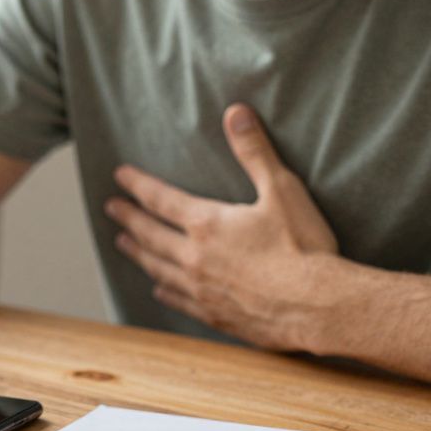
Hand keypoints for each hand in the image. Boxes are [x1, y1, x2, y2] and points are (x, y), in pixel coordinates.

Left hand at [103, 104, 340, 351]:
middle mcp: (195, 258)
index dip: (138, 185)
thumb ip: (255, 152)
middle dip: (129, 219)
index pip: (161, 200)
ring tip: (124, 245)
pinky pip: (179, 300)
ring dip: (139, 254)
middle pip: (151, 235)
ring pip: (158, 269)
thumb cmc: (303, 248)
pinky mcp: (215, 316)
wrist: (318, 307)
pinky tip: (159, 290)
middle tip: (112, 209)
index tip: (120, 177)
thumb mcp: (282, 191)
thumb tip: (236, 114)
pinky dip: (164, 291)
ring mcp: (201, 290)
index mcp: (207, 225)